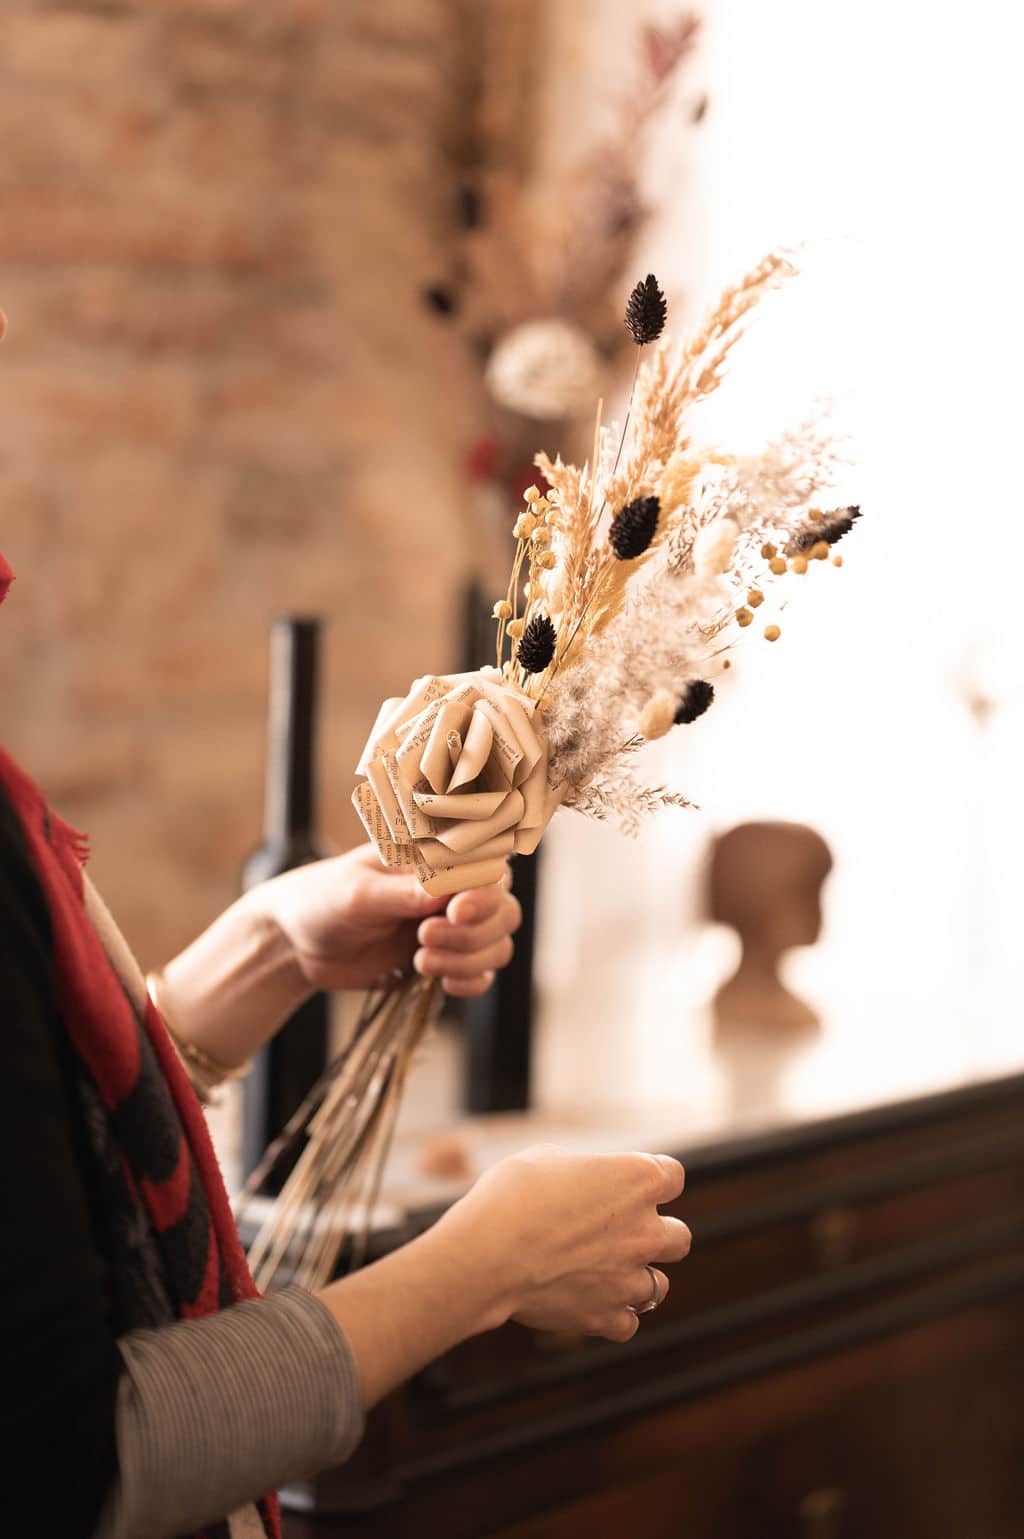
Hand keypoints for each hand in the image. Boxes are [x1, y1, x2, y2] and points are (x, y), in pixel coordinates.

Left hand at [253, 843, 522, 997]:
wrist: (296, 943)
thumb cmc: (322, 899)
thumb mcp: (358, 894)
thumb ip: (403, 894)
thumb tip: (447, 892)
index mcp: (435, 859)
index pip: (487, 869)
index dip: (483, 893)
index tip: (456, 912)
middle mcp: (452, 891)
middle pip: (503, 911)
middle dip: (472, 933)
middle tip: (423, 939)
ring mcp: (451, 928)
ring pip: (497, 945)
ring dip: (468, 959)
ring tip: (420, 962)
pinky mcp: (444, 961)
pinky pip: (481, 975)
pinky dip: (470, 982)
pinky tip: (439, 981)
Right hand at [435, 1145, 689, 1342]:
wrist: (487, 1254)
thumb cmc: (512, 1196)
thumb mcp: (545, 1159)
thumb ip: (580, 1170)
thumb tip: (580, 1180)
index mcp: (637, 1180)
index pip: (673, 1176)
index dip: (651, 1179)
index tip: (627, 1185)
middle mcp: (646, 1230)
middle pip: (679, 1237)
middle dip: (655, 1235)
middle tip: (620, 1233)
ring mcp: (630, 1278)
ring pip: (659, 1287)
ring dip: (635, 1278)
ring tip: (602, 1273)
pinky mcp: (607, 1317)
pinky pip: (627, 1323)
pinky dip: (612, 1315)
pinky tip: (587, 1301)